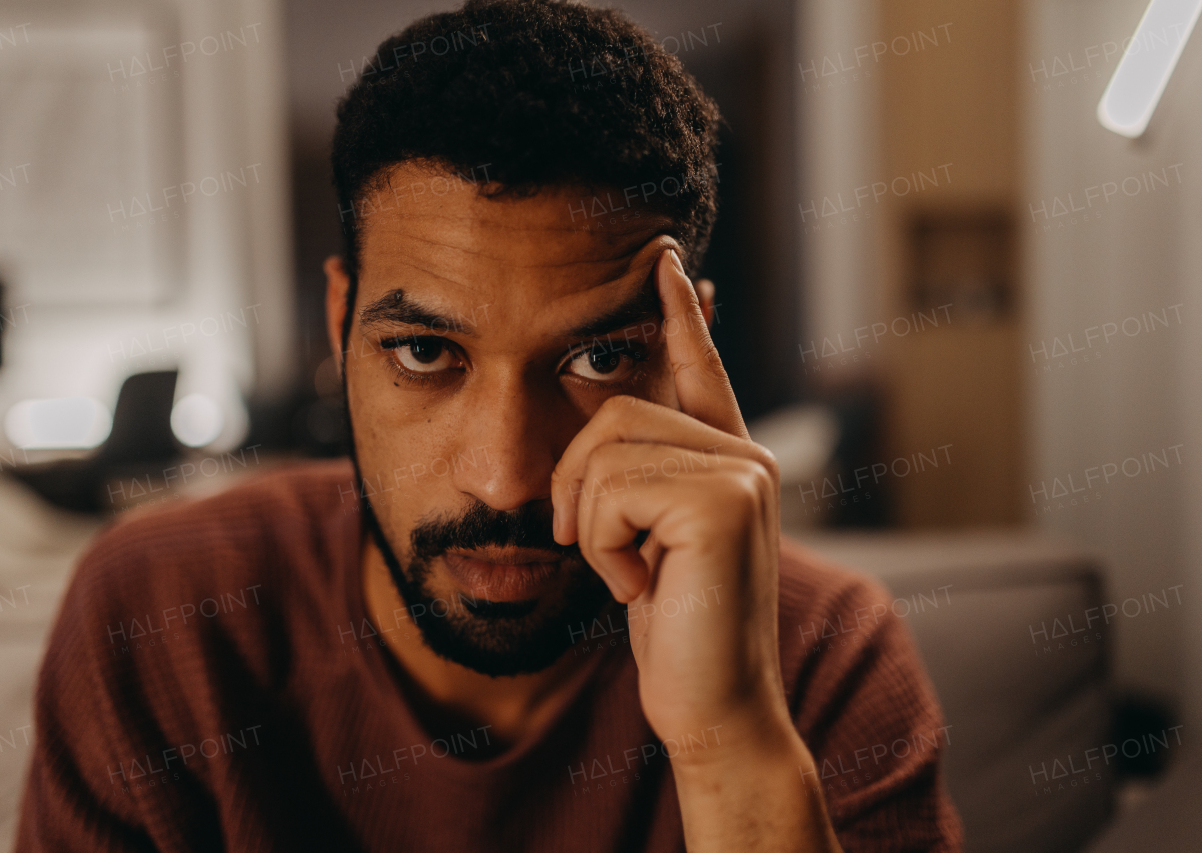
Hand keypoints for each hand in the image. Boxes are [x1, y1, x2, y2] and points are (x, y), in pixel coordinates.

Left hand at [551, 248, 790, 757]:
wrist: (711, 708)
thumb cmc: (673, 630)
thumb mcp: (646, 543)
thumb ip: (642, 483)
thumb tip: (605, 423)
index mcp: (728, 460)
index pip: (699, 367)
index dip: (679, 314)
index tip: (666, 258)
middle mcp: (746, 455)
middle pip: (616, 412)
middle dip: (575, 483)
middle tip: (586, 546)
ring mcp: (743, 473)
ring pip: (606, 450)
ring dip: (590, 525)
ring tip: (629, 575)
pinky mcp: (724, 502)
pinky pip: (612, 491)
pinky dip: (602, 547)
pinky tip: (640, 587)